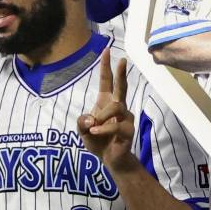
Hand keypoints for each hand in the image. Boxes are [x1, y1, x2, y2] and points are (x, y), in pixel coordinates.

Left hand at [75, 50, 137, 169]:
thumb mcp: (83, 130)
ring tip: (93, 127)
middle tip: (123, 60)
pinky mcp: (128, 129)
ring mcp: (125, 117)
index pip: (106, 81)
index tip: (106, 50)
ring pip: (116, 106)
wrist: (110, 159)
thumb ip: (82, 122)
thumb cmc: (97, 141)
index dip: (105, 66)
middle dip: (121, 73)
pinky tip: (96, 133)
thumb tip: (91, 119)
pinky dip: (103, 128)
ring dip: (102, 116)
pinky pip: (116, 124)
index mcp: (105, 102)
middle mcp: (117, 106)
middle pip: (121, 86)